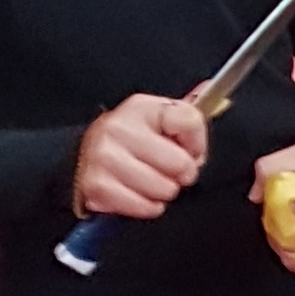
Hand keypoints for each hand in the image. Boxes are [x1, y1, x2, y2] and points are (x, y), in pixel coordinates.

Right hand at [71, 94, 208, 220]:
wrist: (84, 161)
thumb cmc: (129, 144)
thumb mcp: (156, 122)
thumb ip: (185, 112)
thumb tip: (209, 88)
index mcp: (140, 107)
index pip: (190, 121)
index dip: (197, 144)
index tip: (187, 149)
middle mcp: (119, 127)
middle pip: (181, 162)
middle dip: (180, 174)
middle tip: (165, 170)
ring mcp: (105, 156)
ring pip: (166, 189)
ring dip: (162, 192)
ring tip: (148, 181)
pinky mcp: (98, 185)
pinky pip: (146, 207)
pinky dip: (147, 207)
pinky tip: (136, 193)